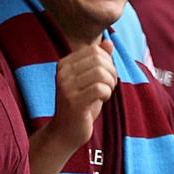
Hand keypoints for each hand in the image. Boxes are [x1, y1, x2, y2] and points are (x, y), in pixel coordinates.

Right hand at [28, 40, 116, 173]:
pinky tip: (101, 100)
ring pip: (101, 73)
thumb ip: (99, 61)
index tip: (105, 77)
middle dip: (111, 72)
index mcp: (64, 64)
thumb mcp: (90, 80)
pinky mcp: (73, 101)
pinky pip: (100, 88)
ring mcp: (65, 87)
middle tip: (108, 87)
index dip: (107, 62)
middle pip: (99, 60)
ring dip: (110, 84)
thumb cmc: (81, 105)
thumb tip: (108, 42)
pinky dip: (107, 93)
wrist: (66, 132)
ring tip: (105, 93)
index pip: (94, 50)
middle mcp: (62, 73)